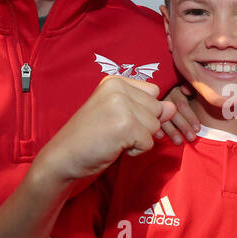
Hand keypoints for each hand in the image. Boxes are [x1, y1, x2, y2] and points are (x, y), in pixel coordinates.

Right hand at [34, 76, 174, 185]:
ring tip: (113, 139)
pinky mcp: (126, 126)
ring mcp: (122, 106)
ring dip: (138, 139)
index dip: (142, 113)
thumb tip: (172, 108)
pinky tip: (114, 147)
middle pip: (157, 109)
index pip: (153, 93)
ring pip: (155, 126)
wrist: (63, 157)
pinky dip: (135, 151)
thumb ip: (146, 109)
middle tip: (113, 132)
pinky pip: (149, 142)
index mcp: (115, 81)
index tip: (117, 120)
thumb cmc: (90, 136)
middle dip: (142, 126)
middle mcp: (118, 88)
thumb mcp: (119, 115)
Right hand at [158, 84, 201, 144]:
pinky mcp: (150, 112)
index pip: (181, 104)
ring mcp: (157, 105)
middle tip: (192, 138)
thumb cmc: (188, 94)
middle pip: (173, 113)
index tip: (198, 128)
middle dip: (183, 126)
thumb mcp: (190, 89)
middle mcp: (165, 97)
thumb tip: (186, 91)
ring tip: (179, 142)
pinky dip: (156, 129)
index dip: (190, 117)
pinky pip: (152, 121)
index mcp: (175, 90)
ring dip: (171, 131)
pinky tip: (161, 136)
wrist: (170, 94)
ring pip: (164, 119)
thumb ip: (190, 88)